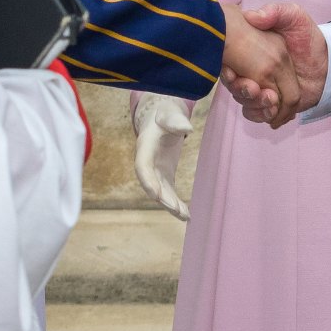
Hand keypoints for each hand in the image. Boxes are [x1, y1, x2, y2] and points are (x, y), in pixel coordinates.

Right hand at [131, 92, 194, 219]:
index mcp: (145, 146)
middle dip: (163, 197)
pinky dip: (177, 204)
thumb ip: (176, 121)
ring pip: (161, 191)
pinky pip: (169, 192)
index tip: (156, 194)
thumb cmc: (165, 115)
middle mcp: (147, 162)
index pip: (143, 166)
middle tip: (176, 209)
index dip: (148, 180)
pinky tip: (187, 216)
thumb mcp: (170, 114)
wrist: (161, 119)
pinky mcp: (164, 175)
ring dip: (171, 205)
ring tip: (185, 216)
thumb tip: (188, 128)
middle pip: (152, 183)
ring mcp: (155, 170)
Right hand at [218, 1, 302, 128]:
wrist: (328, 59)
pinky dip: (264, 116)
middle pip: (238, 89)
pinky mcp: (273, 105)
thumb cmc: (307, 36)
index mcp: (251, 55)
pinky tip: (275, 114)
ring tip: (271, 100)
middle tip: (255, 88)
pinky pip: (259, 116)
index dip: (228, 73)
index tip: (232, 73)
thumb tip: (253, 16)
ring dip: (256, 106)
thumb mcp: (293, 16)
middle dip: (243, 92)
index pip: (231, 68)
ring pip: (248, 105)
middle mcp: (253, 73)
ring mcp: (263, 90)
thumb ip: (275, 12)